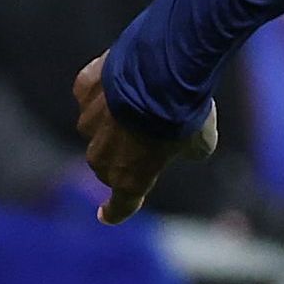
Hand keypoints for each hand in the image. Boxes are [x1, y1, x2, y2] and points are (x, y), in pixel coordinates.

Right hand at [75, 55, 214, 220]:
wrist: (165, 68)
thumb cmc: (186, 112)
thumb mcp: (200, 141)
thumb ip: (186, 150)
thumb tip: (185, 145)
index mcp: (130, 178)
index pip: (120, 204)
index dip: (114, 211)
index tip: (104, 215)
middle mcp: (103, 155)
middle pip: (106, 164)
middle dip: (122, 155)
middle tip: (145, 137)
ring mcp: (89, 121)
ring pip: (95, 126)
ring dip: (112, 120)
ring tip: (140, 99)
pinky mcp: (83, 90)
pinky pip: (91, 94)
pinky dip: (104, 90)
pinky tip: (125, 77)